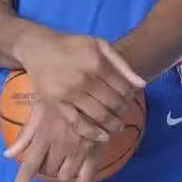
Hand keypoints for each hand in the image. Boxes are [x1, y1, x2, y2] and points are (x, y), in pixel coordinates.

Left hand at [5, 102, 98, 181]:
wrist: (95, 87)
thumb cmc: (64, 94)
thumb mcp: (40, 108)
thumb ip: (26, 133)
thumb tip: (7, 154)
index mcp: (44, 135)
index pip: (30, 164)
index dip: (22, 181)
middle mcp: (60, 146)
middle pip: (48, 170)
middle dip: (44, 168)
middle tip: (46, 159)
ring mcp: (78, 151)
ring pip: (65, 175)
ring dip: (59, 174)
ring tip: (59, 165)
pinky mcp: (94, 151)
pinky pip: (86, 177)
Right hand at [14, 29, 144, 141]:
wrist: (38, 48)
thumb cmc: (72, 45)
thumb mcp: (99, 45)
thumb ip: (121, 64)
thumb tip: (142, 84)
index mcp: (96, 62)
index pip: (123, 87)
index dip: (130, 96)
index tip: (130, 99)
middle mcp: (84, 78)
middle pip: (113, 103)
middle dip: (123, 111)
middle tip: (124, 113)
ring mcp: (69, 93)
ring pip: (99, 115)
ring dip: (113, 124)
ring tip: (118, 126)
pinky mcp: (56, 104)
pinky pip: (77, 123)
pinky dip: (93, 133)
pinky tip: (103, 137)